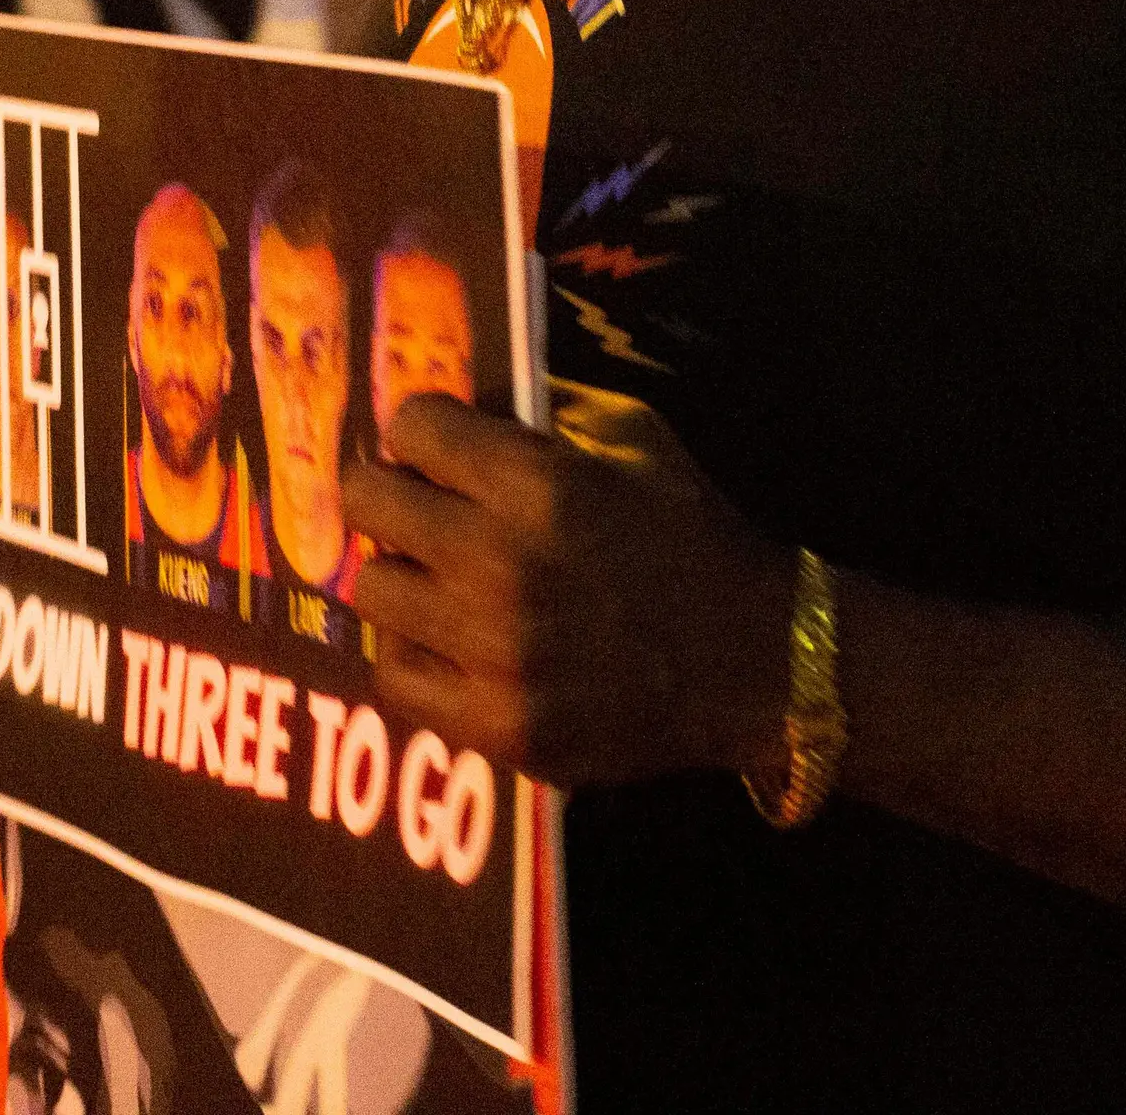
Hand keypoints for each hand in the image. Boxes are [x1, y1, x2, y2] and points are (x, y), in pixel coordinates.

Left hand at [341, 383, 793, 788]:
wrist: (759, 661)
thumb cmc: (693, 536)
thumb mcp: (637, 438)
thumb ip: (548, 412)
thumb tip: (462, 399)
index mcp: (540, 484)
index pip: (411, 426)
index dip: (423, 428)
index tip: (436, 446)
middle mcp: (502, 565)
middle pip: (366, 501)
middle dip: (389, 489)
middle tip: (415, 504)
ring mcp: (493, 654)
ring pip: (371, 590)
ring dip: (401, 574)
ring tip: (439, 579)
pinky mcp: (498, 726)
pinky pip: (394, 680)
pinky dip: (414, 655)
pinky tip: (450, 643)